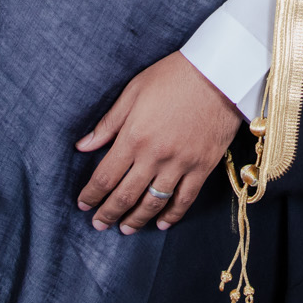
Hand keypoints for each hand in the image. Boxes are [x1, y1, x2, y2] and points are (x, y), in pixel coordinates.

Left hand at [76, 50, 241, 233]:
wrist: (220, 74)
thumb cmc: (174, 76)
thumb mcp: (134, 91)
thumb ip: (108, 123)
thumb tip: (82, 146)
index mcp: (134, 137)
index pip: (105, 176)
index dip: (92, 194)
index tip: (83, 204)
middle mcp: (154, 156)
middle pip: (125, 195)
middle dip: (108, 213)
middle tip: (99, 225)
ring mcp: (180, 164)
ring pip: (153, 202)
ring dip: (136, 220)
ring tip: (125, 229)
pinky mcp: (202, 167)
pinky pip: (184, 199)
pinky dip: (172, 215)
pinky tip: (161, 223)